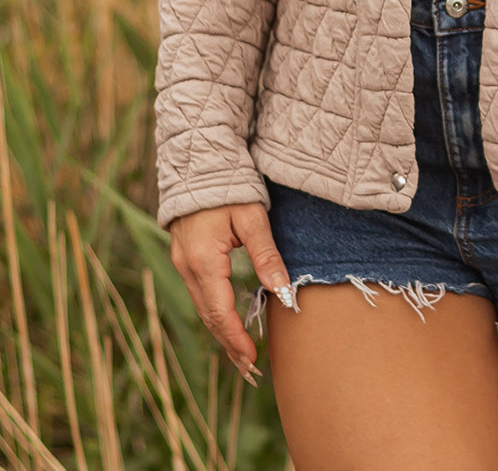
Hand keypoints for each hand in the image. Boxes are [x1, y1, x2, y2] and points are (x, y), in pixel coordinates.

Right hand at [169, 202, 292, 382]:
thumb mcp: (252, 217)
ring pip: (202, 306)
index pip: (219, 311)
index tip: (253, 359)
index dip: (235, 338)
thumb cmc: (230, 186)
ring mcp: (182, 262)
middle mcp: (187, 266)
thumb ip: (266, 254)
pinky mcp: (185, 256)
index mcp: (203, 260)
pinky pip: (199, 293)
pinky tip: (227, 322)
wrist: (200, 162)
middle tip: (250, 369)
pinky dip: (214, 312)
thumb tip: (282, 290)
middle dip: (228, 343)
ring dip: (220, 331)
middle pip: (208, 315)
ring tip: (241, 355)